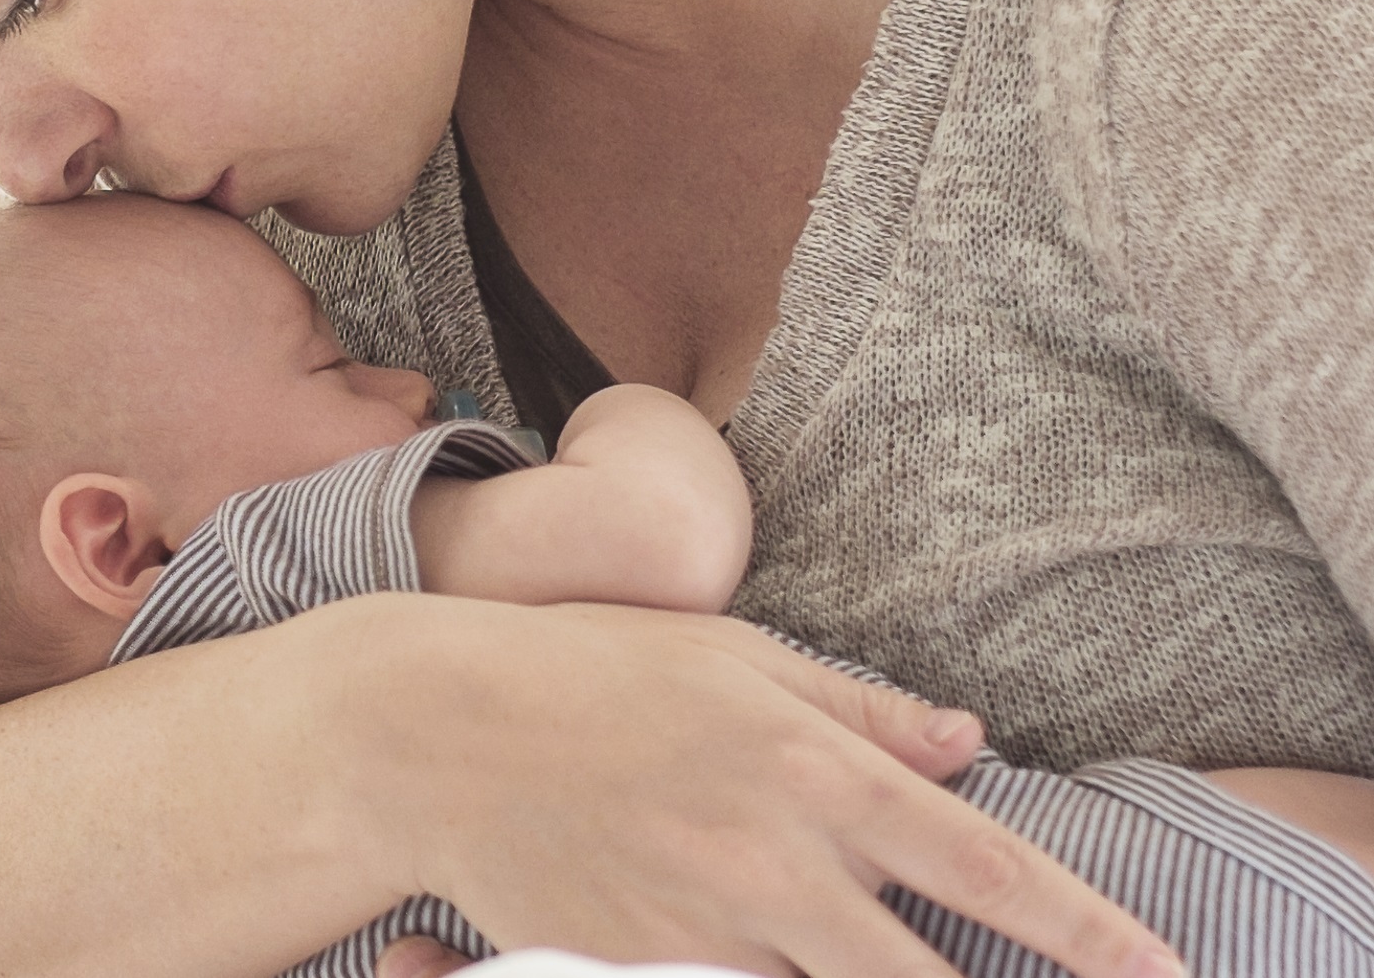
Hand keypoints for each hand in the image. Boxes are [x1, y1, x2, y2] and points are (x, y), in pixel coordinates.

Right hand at [356, 599, 1184, 977]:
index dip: (1092, 936)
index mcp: (813, 768)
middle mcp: (774, 860)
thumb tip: (972, 739)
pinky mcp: (636, 971)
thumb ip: (861, 707)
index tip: (1164, 975)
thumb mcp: (735, 656)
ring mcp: (703, 929)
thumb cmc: (590, 670)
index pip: (985, 869)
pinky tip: (781, 961)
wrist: (438, 731)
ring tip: (880, 964)